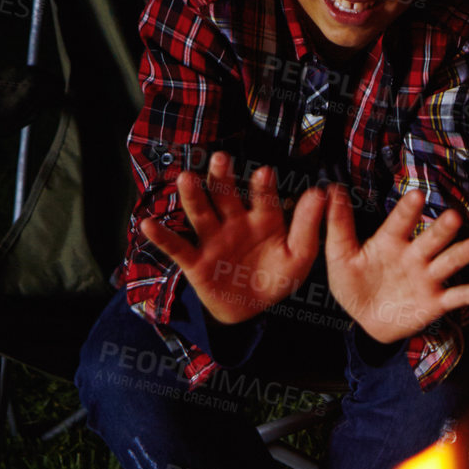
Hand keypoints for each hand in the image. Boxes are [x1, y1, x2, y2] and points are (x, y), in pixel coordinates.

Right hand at [139, 151, 323, 324]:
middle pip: (226, 196)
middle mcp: (235, 223)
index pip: (263, 199)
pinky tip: (148, 224)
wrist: (251, 310)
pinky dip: (162, 237)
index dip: (262, 186)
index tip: (264, 173)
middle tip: (220, 159)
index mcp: (263, 220)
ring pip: (201, 214)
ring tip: (186, 178)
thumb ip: (307, 226)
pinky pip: (177, 247)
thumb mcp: (298, 256)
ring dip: (193, 196)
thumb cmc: (276, 278)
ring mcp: (213, 240)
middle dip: (222, 177)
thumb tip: (320, 193)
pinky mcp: (195, 261)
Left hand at [323, 184, 468, 343]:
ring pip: (448, 263)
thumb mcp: (340, 256)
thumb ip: (339, 225)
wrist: (365, 321)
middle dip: (442, 229)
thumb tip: (332, 190)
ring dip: (464, 254)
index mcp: (390, 243)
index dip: (408, 211)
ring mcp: (427, 279)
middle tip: (453, 217)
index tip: (416, 196)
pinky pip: (458, 296)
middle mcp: (413, 256)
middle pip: (431, 239)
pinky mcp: (435, 302)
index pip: (400, 224)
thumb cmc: (354, 285)